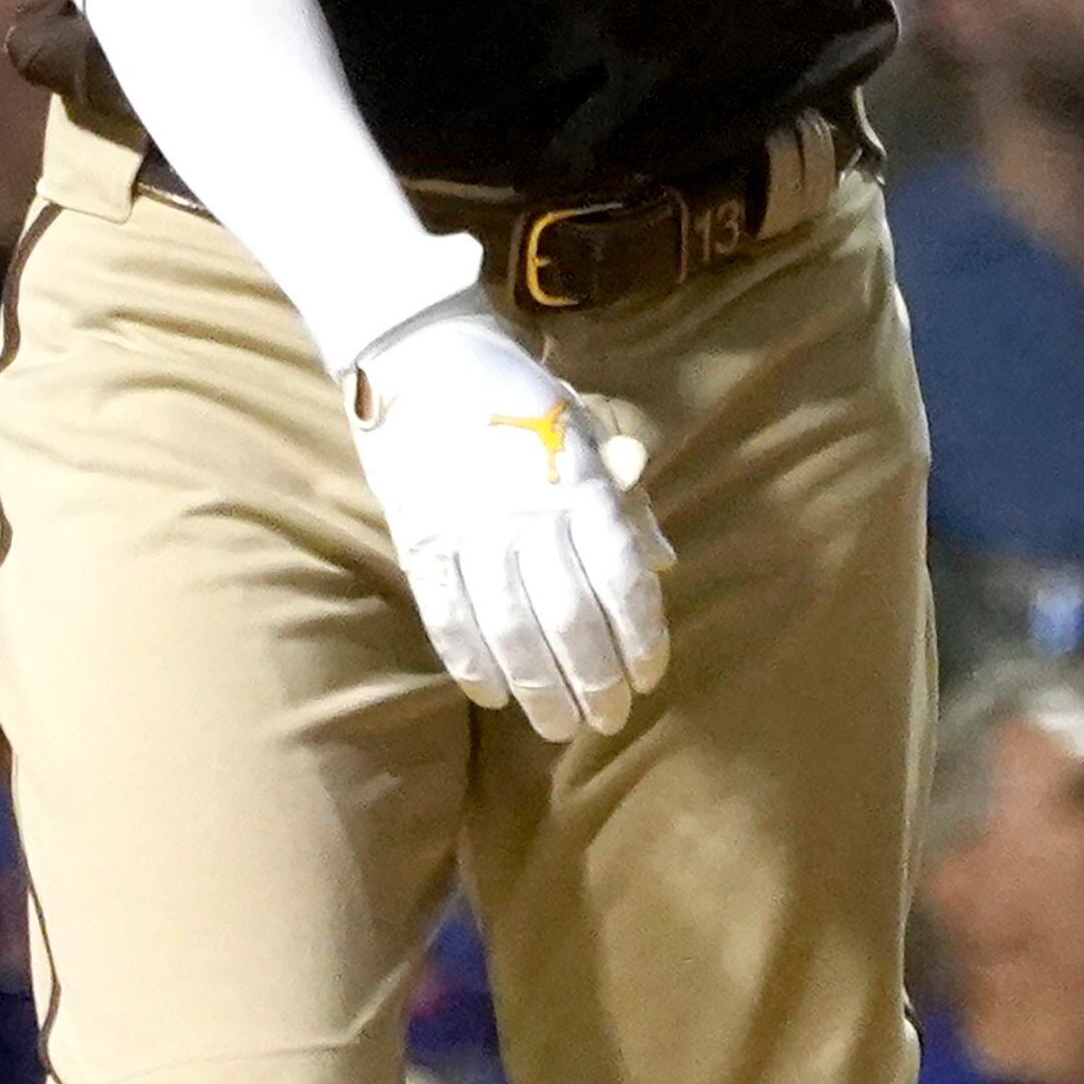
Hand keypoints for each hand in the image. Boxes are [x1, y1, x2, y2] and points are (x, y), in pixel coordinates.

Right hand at [344, 293, 672, 739]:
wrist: (425, 356)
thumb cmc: (521, 396)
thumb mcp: (588, 433)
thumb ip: (624, 501)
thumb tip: (663, 563)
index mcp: (579, 485)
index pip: (621, 578)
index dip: (640, 635)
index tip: (651, 677)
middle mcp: (529, 515)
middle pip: (570, 618)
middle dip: (594, 679)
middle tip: (610, 721)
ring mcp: (470, 531)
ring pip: (511, 629)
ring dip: (540, 687)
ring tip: (560, 727)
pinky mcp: (420, 540)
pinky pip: (448, 616)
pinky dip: (470, 663)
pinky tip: (492, 697)